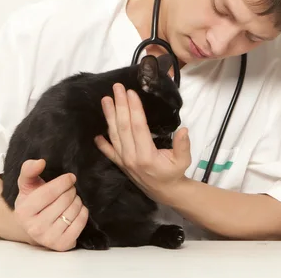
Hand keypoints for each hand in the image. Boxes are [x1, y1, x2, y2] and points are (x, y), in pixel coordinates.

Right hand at [12, 159, 88, 251]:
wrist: (33, 226)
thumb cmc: (32, 200)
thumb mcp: (26, 184)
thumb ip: (29, 169)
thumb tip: (40, 162)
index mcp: (24, 211)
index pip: (50, 192)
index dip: (64, 182)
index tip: (70, 177)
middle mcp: (35, 228)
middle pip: (64, 200)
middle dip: (70, 190)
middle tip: (69, 189)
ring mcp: (49, 238)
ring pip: (74, 210)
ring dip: (77, 200)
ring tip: (71, 199)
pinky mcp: (62, 245)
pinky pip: (81, 222)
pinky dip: (83, 212)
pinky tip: (77, 210)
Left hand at [94, 83, 191, 200]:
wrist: (165, 192)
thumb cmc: (174, 173)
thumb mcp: (183, 161)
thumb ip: (183, 146)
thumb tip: (184, 130)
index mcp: (146, 155)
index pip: (138, 127)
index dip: (134, 109)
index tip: (131, 93)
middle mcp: (131, 157)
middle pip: (123, 127)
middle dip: (120, 106)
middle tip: (117, 88)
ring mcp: (123, 161)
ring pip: (114, 135)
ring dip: (109, 116)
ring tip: (106, 100)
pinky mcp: (120, 164)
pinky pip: (108, 152)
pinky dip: (101, 143)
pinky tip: (96, 133)